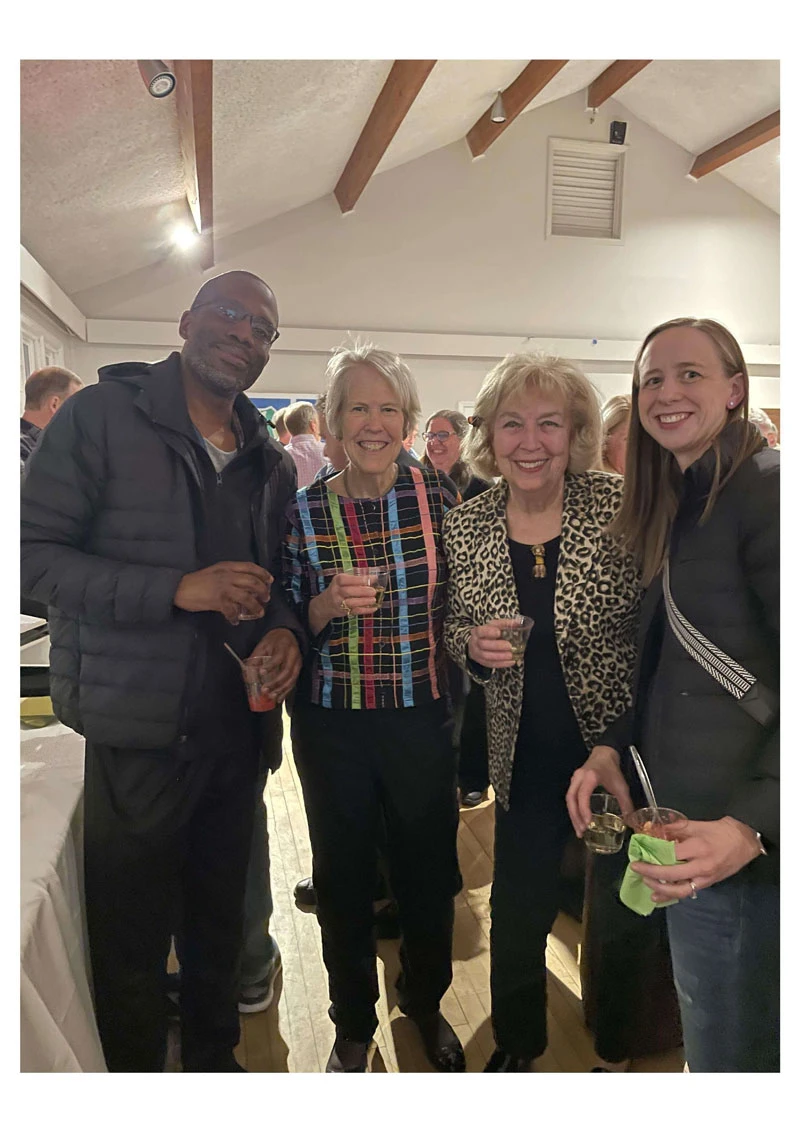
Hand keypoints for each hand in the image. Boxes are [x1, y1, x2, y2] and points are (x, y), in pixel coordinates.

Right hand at [174, 562, 272, 624]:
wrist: (180, 588)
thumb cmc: (197, 581)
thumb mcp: (215, 571)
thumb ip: (230, 574)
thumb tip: (244, 584)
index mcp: (227, 567)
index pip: (250, 567)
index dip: (263, 573)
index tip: (269, 580)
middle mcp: (227, 576)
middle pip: (253, 582)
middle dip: (263, 591)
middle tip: (266, 598)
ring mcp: (223, 588)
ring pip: (246, 597)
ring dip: (255, 606)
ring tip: (258, 612)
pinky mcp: (217, 600)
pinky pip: (232, 611)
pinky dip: (235, 617)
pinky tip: (235, 621)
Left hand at [248, 628, 301, 703]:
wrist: (288, 635)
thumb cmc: (274, 640)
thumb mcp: (263, 644)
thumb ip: (256, 657)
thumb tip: (247, 672)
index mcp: (284, 646)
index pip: (279, 657)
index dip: (270, 666)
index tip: (261, 672)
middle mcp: (293, 655)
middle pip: (286, 671)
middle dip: (275, 682)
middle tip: (265, 690)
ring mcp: (298, 663)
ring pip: (292, 679)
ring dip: (281, 689)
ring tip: (271, 696)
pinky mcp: (298, 669)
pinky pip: (294, 682)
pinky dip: (286, 691)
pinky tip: (279, 698)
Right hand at [323, 573, 378, 619]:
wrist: (326, 603)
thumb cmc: (340, 588)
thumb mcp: (344, 580)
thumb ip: (358, 578)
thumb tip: (374, 578)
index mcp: (337, 580)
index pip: (345, 579)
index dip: (358, 580)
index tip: (371, 579)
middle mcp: (336, 591)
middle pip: (348, 591)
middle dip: (362, 591)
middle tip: (373, 591)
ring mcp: (339, 602)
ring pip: (351, 603)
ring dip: (364, 601)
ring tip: (374, 599)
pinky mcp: (343, 611)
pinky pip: (355, 611)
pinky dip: (365, 610)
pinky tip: (374, 607)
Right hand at [467, 620, 516, 667]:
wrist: (478, 643)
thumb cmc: (488, 633)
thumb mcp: (494, 626)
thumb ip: (505, 624)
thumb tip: (518, 622)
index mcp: (477, 631)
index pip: (480, 631)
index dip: (489, 632)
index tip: (498, 632)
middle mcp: (475, 643)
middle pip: (483, 645)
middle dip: (497, 646)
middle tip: (509, 646)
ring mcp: (477, 653)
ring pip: (486, 656)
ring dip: (500, 657)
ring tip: (511, 655)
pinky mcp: (482, 662)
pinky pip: (491, 664)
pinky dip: (501, 664)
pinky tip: (511, 662)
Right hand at [566, 745, 633, 836]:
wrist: (605, 753)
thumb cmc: (612, 769)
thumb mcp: (621, 786)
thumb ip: (626, 804)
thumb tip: (629, 822)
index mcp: (590, 777)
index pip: (582, 795)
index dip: (584, 810)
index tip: (588, 823)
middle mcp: (579, 778)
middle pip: (571, 799)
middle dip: (575, 817)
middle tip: (581, 831)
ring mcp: (574, 779)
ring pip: (569, 800)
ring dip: (573, 815)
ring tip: (579, 830)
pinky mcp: (574, 782)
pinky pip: (571, 797)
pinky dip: (574, 810)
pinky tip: (579, 819)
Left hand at [631, 816, 762, 904]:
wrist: (746, 842)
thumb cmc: (722, 831)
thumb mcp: (698, 824)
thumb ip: (676, 828)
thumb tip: (656, 829)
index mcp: (698, 848)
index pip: (671, 853)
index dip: (654, 852)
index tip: (641, 850)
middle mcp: (701, 866)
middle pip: (672, 874)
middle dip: (651, 872)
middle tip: (636, 868)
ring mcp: (705, 878)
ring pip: (679, 890)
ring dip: (660, 888)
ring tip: (645, 882)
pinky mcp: (707, 884)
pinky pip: (687, 892)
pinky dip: (671, 896)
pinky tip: (658, 897)